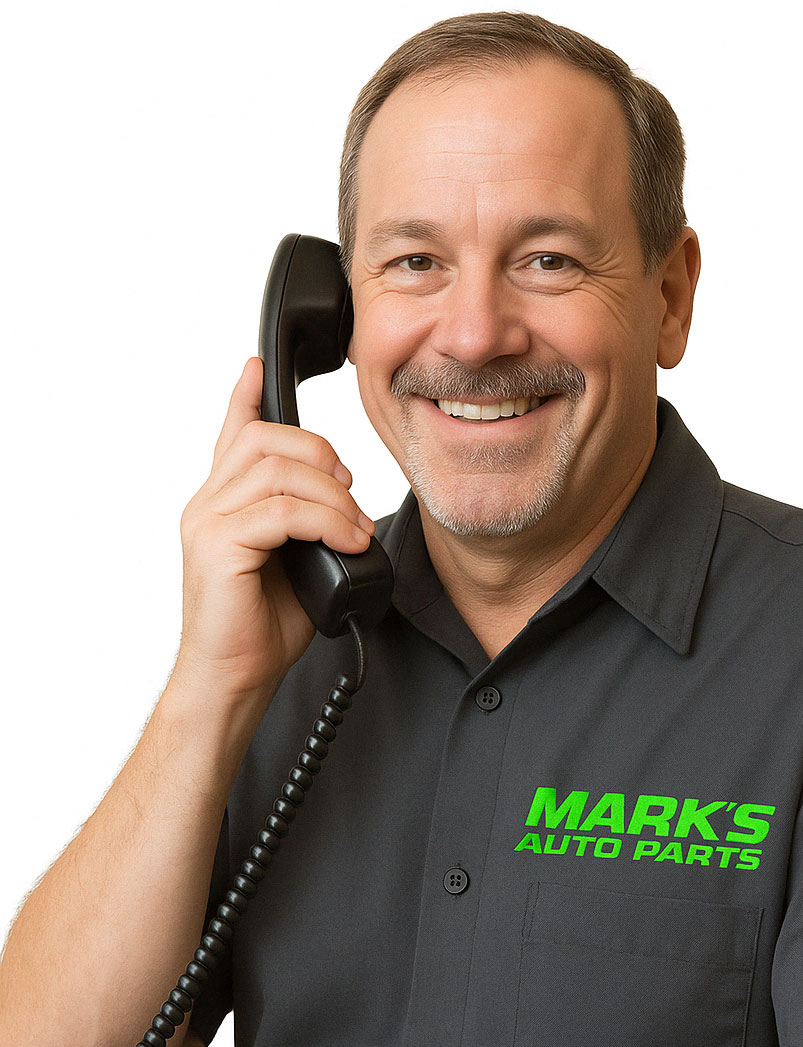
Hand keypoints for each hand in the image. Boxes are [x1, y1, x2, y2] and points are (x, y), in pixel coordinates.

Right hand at [174, 356, 375, 701]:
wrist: (234, 679)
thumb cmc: (261, 629)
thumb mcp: (297, 562)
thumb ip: (310, 525)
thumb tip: (350, 507)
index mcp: (222, 503)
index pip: (230, 434)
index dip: (243, 396)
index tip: (257, 366)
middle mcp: (207, 504)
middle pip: (266, 439)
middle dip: (322, 456)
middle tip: (349, 496)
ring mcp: (207, 522)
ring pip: (277, 470)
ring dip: (331, 496)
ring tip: (352, 529)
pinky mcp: (217, 546)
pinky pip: (281, 510)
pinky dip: (325, 521)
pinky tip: (346, 541)